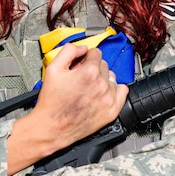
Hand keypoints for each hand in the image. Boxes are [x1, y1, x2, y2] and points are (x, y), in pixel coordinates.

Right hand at [7, 43, 127, 172]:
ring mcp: (108, 98)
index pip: (96, 53)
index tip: (81, 63)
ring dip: (102, 79)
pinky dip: (115, 90)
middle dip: (93, 68)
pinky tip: (103, 93)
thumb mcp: (53, 68)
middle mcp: (102, 84)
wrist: (52, 127)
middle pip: (103, 65)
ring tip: (89, 88)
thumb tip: (82, 48)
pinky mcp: (112, 111)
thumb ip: (69, 51)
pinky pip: (122, 92)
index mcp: (89, 72)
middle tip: (81, 77)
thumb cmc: (51, 101)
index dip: (86, 57)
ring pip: (112, 77)